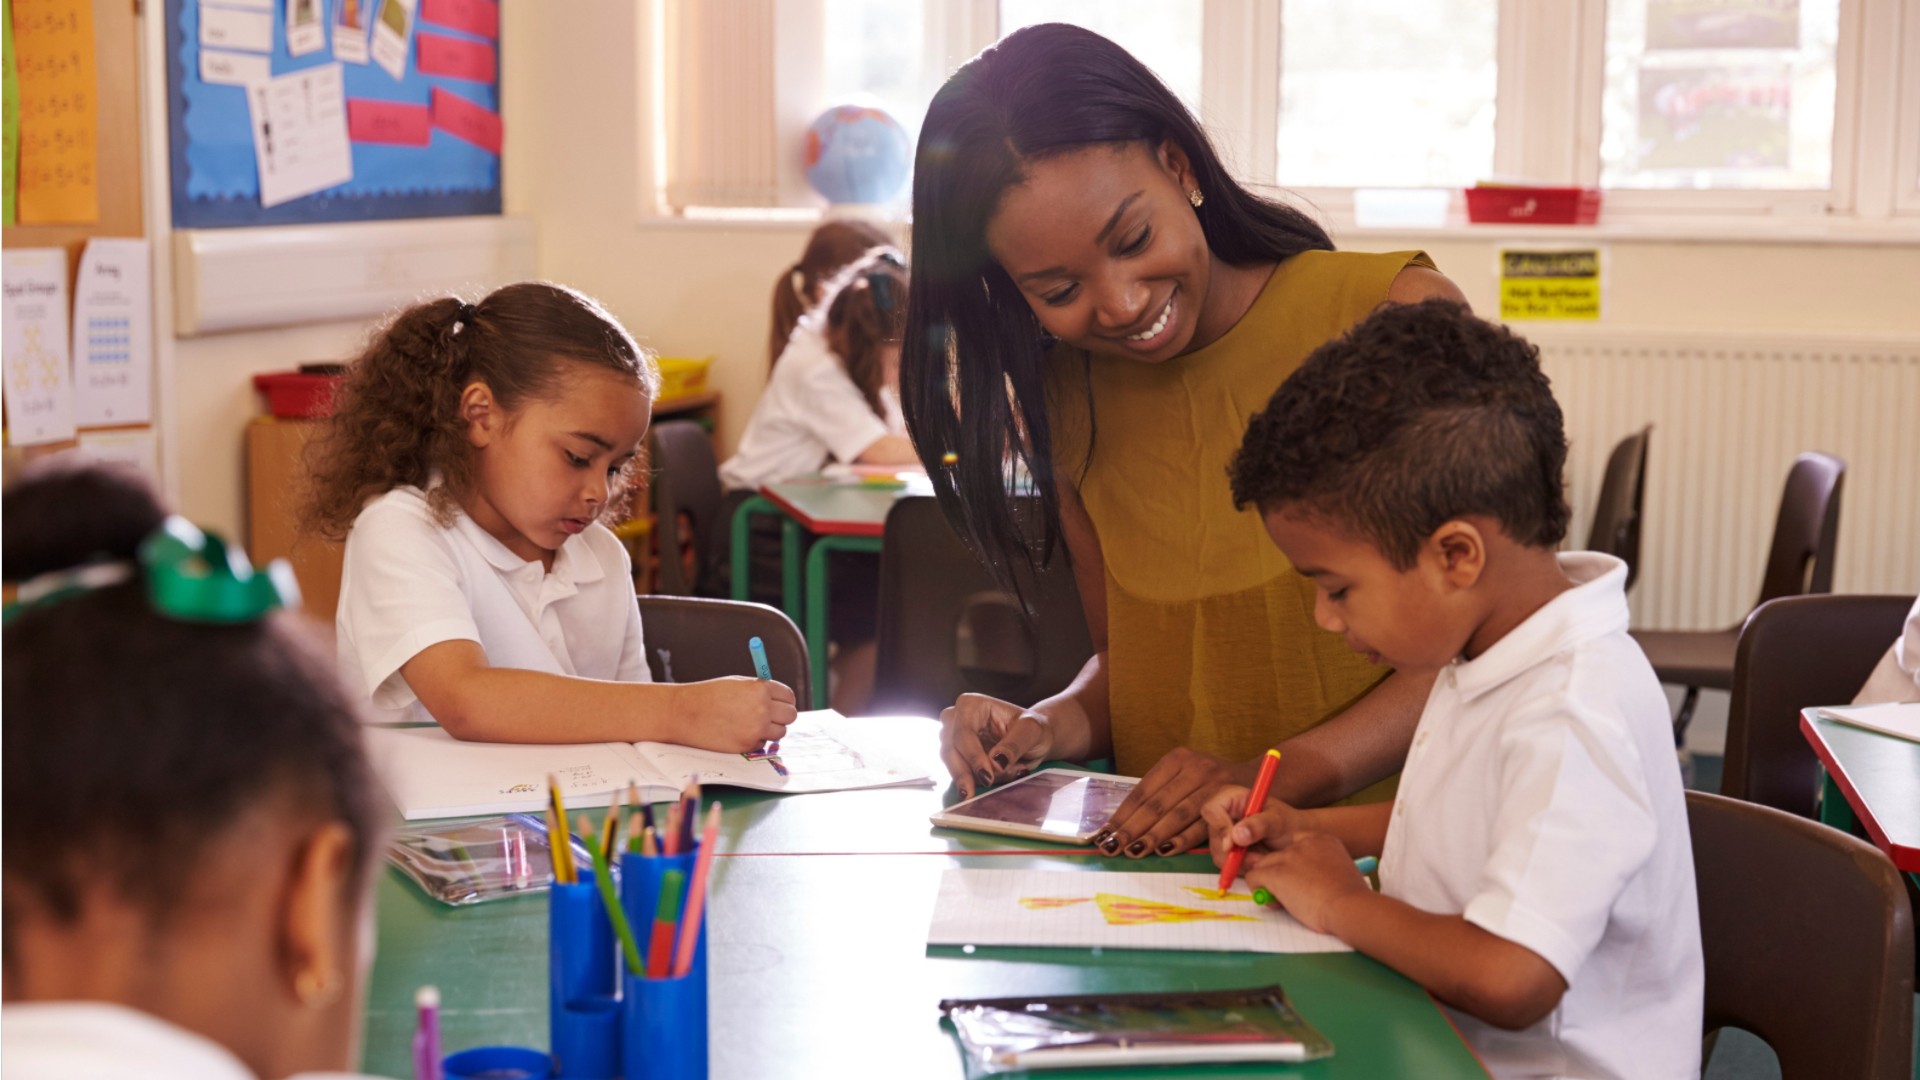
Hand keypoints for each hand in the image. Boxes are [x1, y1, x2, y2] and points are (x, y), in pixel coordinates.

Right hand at [678, 677, 796, 752]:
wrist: (685, 712)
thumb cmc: (709, 695)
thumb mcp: (738, 684)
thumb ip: (760, 691)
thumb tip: (780, 701)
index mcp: (761, 689)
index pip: (789, 697)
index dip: (784, 701)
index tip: (779, 704)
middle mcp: (762, 709)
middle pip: (790, 716)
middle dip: (782, 716)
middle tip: (770, 717)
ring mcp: (756, 729)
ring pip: (780, 732)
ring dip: (769, 730)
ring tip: (750, 724)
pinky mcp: (748, 745)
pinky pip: (762, 744)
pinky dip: (754, 740)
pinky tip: (737, 732)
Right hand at [939, 693, 1053, 798]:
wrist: (1033, 740)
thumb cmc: (1031, 729)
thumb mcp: (1031, 731)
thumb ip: (1013, 745)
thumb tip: (996, 763)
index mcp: (972, 705)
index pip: (963, 732)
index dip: (973, 756)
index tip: (987, 776)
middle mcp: (957, 719)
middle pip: (950, 749)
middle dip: (964, 773)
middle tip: (978, 791)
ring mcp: (953, 738)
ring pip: (951, 763)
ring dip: (974, 778)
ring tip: (1004, 779)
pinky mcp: (957, 756)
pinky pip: (959, 773)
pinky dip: (977, 782)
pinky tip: (998, 781)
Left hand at [1092, 747, 1239, 858]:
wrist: (1256, 778)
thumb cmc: (1210, 782)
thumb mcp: (1186, 775)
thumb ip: (1160, 793)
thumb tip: (1121, 825)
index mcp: (1178, 758)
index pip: (1143, 791)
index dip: (1123, 815)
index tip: (1105, 834)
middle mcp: (1196, 767)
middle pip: (1157, 804)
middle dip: (1132, 829)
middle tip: (1113, 848)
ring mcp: (1214, 783)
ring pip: (1177, 814)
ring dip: (1154, 836)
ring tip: (1134, 851)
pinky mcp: (1230, 801)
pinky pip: (1202, 825)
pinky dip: (1182, 839)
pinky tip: (1165, 851)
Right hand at [1201, 785, 1309, 869]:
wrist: (1298, 839)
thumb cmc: (1289, 823)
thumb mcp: (1278, 820)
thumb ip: (1259, 825)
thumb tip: (1237, 836)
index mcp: (1231, 798)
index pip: (1212, 810)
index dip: (1219, 827)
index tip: (1232, 844)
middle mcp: (1223, 815)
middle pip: (1214, 836)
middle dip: (1233, 852)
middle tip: (1257, 859)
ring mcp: (1224, 834)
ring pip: (1218, 853)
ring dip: (1239, 862)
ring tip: (1262, 860)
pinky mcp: (1228, 851)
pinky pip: (1226, 865)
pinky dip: (1241, 868)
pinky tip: (1258, 862)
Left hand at [1243, 834, 1370, 933]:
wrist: (1350, 907)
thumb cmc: (1351, 899)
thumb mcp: (1342, 872)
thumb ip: (1324, 869)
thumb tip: (1308, 880)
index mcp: (1323, 840)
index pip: (1296, 843)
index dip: (1292, 861)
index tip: (1297, 878)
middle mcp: (1304, 843)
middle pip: (1277, 854)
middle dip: (1279, 873)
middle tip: (1290, 893)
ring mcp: (1289, 856)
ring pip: (1263, 865)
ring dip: (1269, 882)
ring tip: (1283, 900)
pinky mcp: (1276, 872)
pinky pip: (1254, 877)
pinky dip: (1258, 890)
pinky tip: (1274, 902)